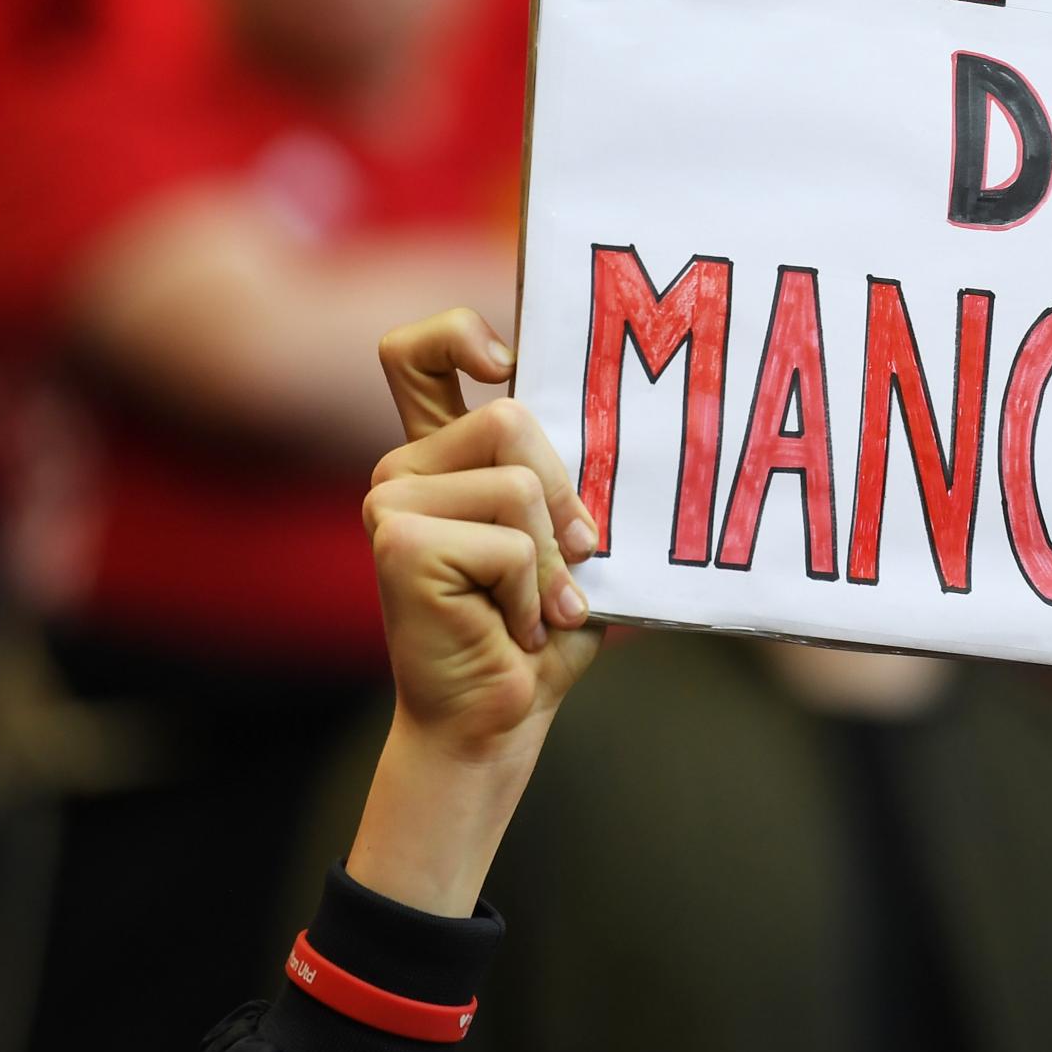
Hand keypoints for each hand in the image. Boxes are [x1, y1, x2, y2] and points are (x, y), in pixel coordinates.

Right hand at [344, 309, 603, 914]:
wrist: (497, 719)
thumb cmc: (542, 628)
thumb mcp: (573, 536)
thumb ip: (578, 478)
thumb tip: (661, 420)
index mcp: (441, 454)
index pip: (417, 352)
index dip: (458, 332)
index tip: (509, 360)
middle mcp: (404, 469)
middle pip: (512, 415)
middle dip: (565, 493)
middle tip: (571, 558)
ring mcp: (390, 502)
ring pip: (519, 480)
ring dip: (552, 555)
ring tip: (537, 603)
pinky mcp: (398, 543)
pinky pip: (510, 539)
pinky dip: (532, 590)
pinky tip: (510, 626)